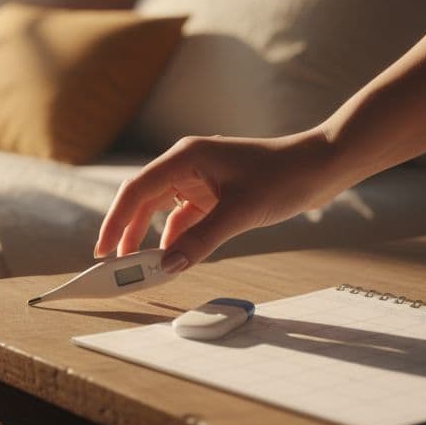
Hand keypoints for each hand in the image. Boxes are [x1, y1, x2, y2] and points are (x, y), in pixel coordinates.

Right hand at [94, 128, 345, 271]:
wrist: (322, 165)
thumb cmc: (284, 176)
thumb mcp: (240, 212)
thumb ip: (201, 241)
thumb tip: (168, 266)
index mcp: (185, 157)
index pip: (136, 191)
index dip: (115, 221)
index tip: (104, 250)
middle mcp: (186, 164)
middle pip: (143, 199)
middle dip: (127, 230)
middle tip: (114, 263)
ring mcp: (199, 177)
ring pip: (161, 209)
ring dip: (150, 235)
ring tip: (138, 264)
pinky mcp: (213, 191)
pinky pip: (184, 215)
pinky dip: (176, 236)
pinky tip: (171, 255)